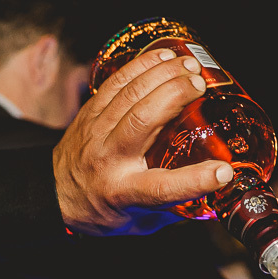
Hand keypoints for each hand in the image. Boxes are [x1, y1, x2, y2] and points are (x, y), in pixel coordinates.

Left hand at [53, 49, 232, 235]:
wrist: (54, 194)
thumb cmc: (102, 210)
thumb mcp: (140, 222)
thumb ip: (176, 206)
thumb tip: (216, 188)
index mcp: (123, 193)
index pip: (160, 188)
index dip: (194, 180)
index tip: (224, 171)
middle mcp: (108, 159)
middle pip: (143, 120)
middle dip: (175, 96)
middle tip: (201, 85)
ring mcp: (96, 132)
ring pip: (130, 94)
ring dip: (162, 74)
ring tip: (190, 65)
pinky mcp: (90, 111)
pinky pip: (117, 81)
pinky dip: (142, 65)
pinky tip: (164, 55)